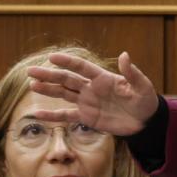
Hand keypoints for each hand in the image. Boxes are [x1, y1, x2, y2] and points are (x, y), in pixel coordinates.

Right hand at [26, 51, 159, 136]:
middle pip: (66, 79)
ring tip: (32, 85)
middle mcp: (91, 88)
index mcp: (103, 78)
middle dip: (49, 75)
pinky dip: (52, 115)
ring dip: (48, 90)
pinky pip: (66, 115)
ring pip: (63, 94)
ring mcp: (87, 102)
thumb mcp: (142, 86)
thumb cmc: (145, 100)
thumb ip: (132, 72)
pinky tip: (37, 114)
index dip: (67, 62)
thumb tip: (125, 55)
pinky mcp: (87, 117)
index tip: (52, 57)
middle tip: (30, 70)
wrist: (145, 121)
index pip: (81, 67)